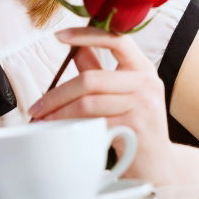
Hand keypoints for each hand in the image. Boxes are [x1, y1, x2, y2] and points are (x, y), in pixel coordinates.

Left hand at [29, 27, 176, 184]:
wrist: (160, 164)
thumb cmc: (138, 125)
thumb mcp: (123, 92)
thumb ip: (100, 70)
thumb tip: (76, 47)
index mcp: (143, 67)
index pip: (116, 39)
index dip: (86, 34)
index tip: (59, 36)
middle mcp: (146, 82)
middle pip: (91, 79)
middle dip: (57, 94)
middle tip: (37, 106)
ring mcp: (142, 105)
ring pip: (88, 102)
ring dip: (58, 113)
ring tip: (43, 120)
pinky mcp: (134, 128)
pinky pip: (93, 123)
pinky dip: (70, 127)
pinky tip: (59, 131)